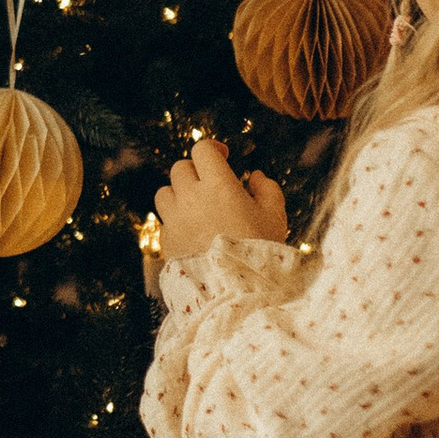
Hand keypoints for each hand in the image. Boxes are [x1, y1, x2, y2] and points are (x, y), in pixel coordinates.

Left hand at [153, 135, 287, 262]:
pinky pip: (164, 220)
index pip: (202, 150)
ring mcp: (174, 218)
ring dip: (179, 194)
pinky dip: (175, 221)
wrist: (236, 288)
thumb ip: (267, 189)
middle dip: (195, 172)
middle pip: (180, 168)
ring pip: (165, 192)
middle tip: (211, 185)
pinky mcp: (166, 240)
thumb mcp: (274, 216)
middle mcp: (190, 196)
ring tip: (196, 207)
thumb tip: (255, 176)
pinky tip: (192, 232)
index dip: (213, 149)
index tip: (223, 156)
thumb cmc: (259, 250)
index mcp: (218, 184)